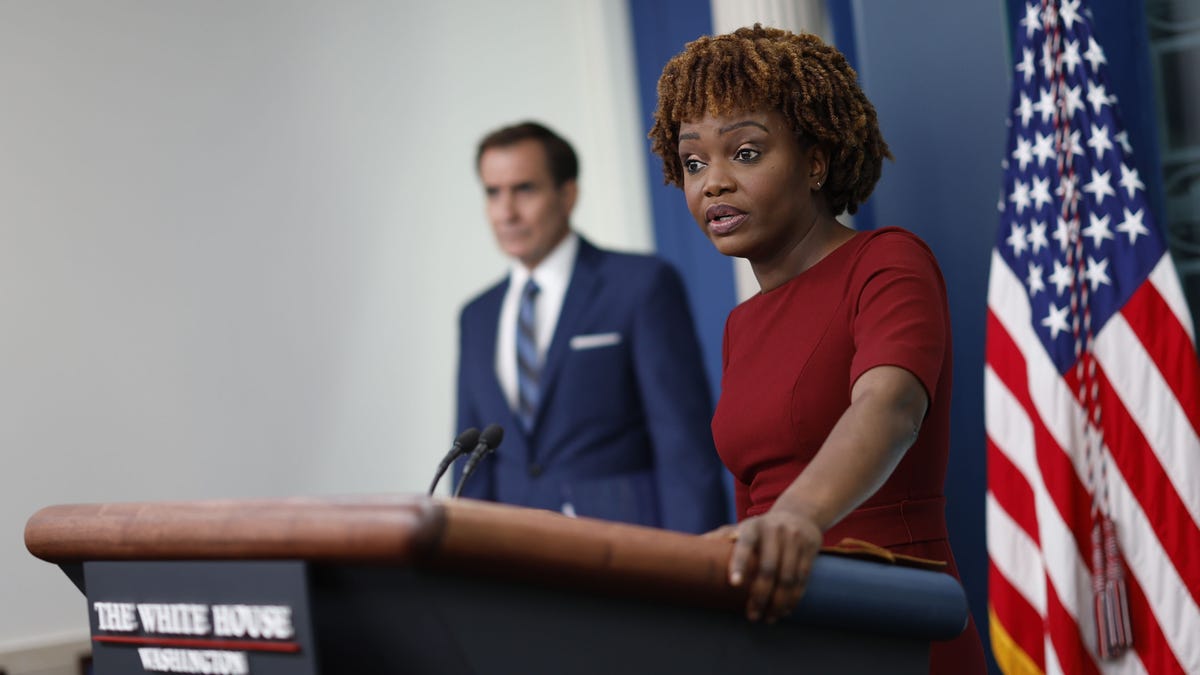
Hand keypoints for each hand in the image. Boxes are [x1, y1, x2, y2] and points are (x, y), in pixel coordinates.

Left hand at [727, 507, 822, 623]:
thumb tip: (691, 546)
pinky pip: (803, 578)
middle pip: (768, 568)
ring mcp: (794, 539)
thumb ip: (722, 536)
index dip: (739, 563)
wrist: (800, 513)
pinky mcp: (810, 548)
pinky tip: (786, 610)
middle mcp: (774, 531)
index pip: (745, 545)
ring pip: (788, 577)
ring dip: (779, 602)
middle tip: (752, 616)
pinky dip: (794, 597)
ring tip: (769, 618)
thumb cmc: (762, 528)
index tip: (734, 583)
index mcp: (753, 527)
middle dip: (760, 596)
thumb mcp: (744, 527)